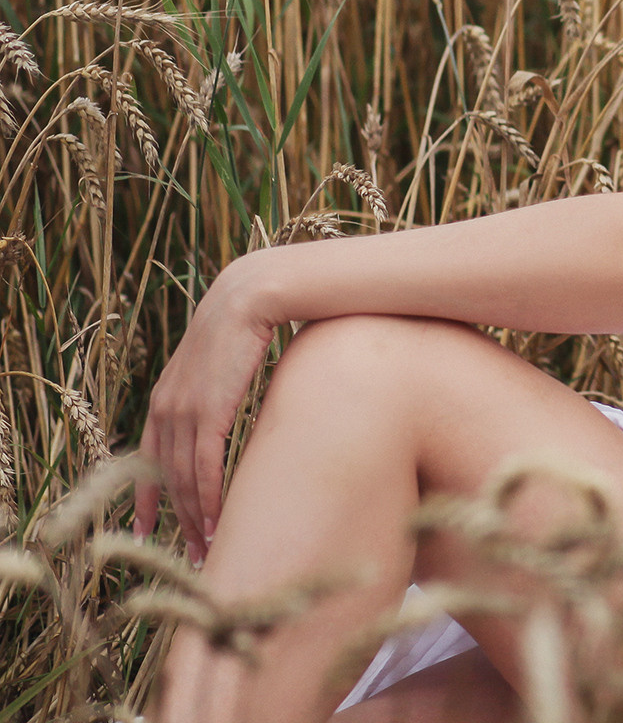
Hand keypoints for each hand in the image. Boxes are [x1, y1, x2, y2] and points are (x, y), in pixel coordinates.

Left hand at [135, 253, 281, 561]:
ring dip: (194, 516)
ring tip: (208, 546)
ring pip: (183, 478)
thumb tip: (230, 411)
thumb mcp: (220, 363)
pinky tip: (217, 521)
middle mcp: (164, 408)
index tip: (148, 528)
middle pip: (164, 477)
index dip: (147, 496)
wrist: (250, 294)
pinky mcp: (207, 411)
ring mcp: (182, 410)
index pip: (147, 459)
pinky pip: (203, 467)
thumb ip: (216, 390)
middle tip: (189, 553)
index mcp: (163, 398)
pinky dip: (208, 499)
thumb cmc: (246, 324)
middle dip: (174, 518)